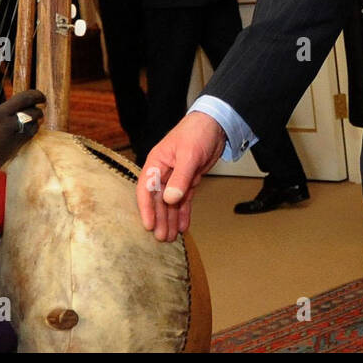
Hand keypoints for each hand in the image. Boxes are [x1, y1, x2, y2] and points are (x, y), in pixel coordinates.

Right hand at [0, 90, 44, 193]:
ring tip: (40, 114)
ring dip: (36, 114)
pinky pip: (29, 132)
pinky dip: (34, 129)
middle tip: (40, 96)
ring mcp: (4, 128)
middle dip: (34, 96)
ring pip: (29, 115)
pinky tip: (36, 128)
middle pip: (21, 99)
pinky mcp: (11, 144)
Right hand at [136, 111, 225, 241]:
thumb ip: (180, 177)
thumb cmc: (197, 132)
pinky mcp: (189, 181)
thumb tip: (170, 199)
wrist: (216, 124)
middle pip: (158, 199)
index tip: (148, 225)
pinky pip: (184, 200)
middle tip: (161, 238)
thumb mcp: (189, 155)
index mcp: (157, 162)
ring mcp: (176, 177)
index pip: (146, 188)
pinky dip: (183, 212)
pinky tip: (183, 226)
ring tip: (170, 238)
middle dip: (159, 218)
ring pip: (171, 203)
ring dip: (170, 219)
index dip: (146, 208)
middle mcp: (163, 172)